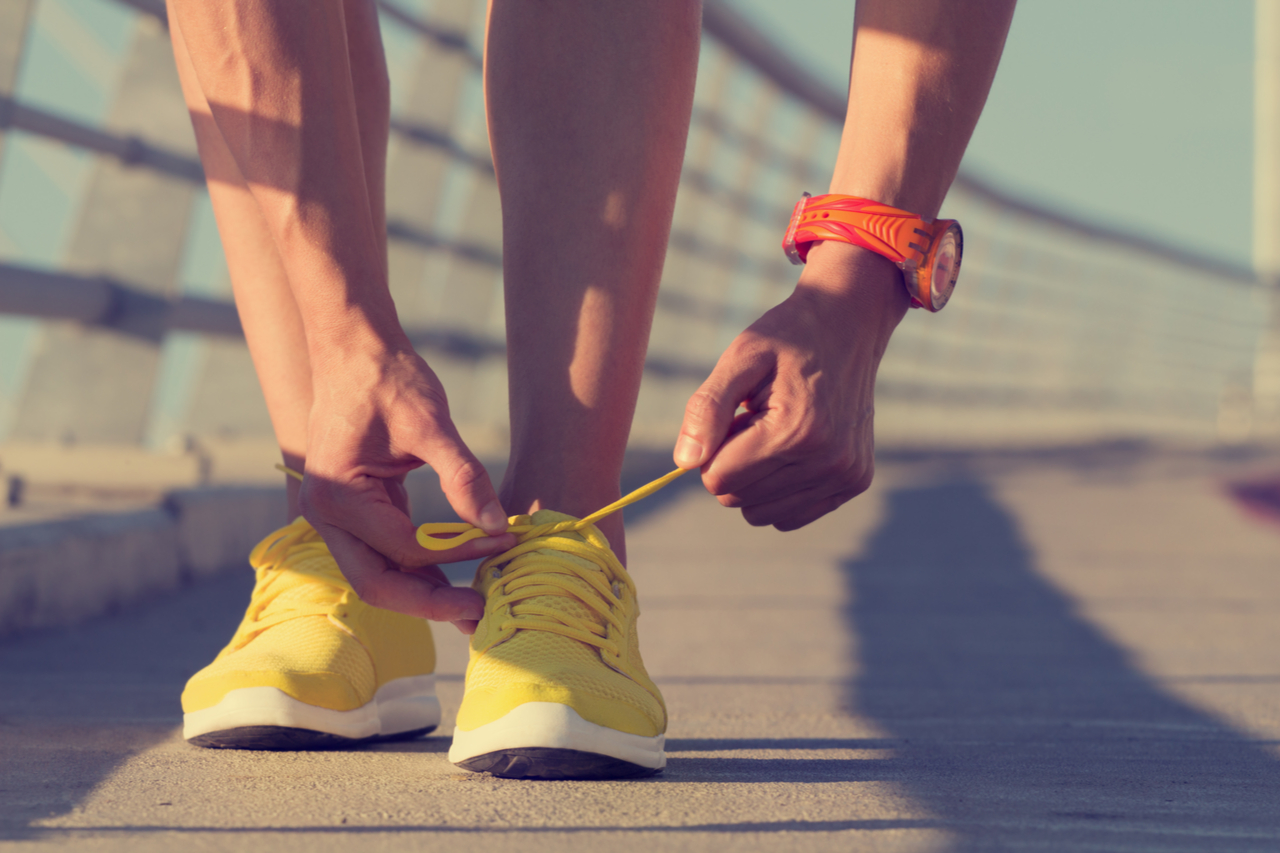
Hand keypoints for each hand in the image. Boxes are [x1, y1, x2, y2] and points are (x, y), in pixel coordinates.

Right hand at [300, 337, 514, 628]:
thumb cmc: (386, 378)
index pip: (405, 548)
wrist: (354, 348)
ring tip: (475, 602)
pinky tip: (455, 572)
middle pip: (378, 584)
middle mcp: (325, 515)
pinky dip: (417, 565)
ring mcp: (333, 517)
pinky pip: (383, 553)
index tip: (503, 542)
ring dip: (424, 591)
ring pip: (378, 576)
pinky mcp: (351, 512)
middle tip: (482, 614)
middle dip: (430, 603)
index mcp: (338, 496)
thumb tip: (498, 525)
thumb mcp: (429, 422)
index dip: (458, 551)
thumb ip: (462, 475)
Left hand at [673, 243, 907, 529]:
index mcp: (794, 431)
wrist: (848, 325)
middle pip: (737, 498)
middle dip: (733, 463)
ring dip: (756, 478)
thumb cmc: (787, 338)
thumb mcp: (740, 358)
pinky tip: (793, 449)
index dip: (712, 449)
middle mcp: (826, 461)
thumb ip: (706, 409)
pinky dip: (779, 491)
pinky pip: (791, 516)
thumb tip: (685, 462)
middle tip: (756, 420)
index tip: (734, 417)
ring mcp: (845, 475)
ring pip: (762, 514)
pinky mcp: (854, 482)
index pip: (717, 479)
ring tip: (776, 432)